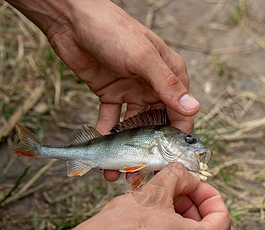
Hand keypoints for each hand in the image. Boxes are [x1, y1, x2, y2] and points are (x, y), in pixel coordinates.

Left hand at [6, 0, 200, 181]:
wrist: (71, 20)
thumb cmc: (113, 31)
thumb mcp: (143, 58)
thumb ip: (167, 85)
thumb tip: (194, 109)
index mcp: (170, 75)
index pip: (181, 113)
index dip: (176, 138)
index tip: (168, 163)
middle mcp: (153, 86)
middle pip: (157, 124)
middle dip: (148, 150)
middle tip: (138, 173)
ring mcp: (131, 90)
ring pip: (133, 127)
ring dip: (126, 148)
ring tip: (116, 171)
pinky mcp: (110, 93)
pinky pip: (111, 119)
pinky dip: (106, 136)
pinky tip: (101, 152)